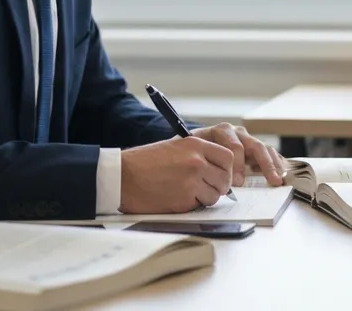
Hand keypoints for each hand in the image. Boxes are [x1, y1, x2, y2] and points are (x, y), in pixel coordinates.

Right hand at [119, 136, 234, 213]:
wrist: (122, 176)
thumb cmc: (144, 162)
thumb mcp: (175, 148)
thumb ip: (198, 155)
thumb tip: (218, 169)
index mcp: (195, 145)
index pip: (228, 157)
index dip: (226, 169)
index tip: (219, 174)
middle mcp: (197, 161)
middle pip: (225, 178)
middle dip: (219, 186)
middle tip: (207, 188)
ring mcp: (191, 181)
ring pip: (215, 195)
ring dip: (206, 197)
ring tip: (189, 193)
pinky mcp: (184, 199)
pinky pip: (200, 205)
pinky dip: (192, 205)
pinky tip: (178, 198)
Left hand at [190, 122, 285, 186]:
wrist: (194, 146)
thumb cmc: (193, 152)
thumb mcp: (193, 152)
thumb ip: (202, 161)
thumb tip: (211, 178)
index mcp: (221, 131)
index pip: (234, 146)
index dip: (237, 164)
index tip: (238, 183)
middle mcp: (237, 133)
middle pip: (254, 145)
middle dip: (263, 164)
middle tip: (270, 180)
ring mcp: (248, 139)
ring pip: (264, 148)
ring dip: (273, 164)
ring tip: (278, 179)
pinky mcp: (255, 148)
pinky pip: (269, 152)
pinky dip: (277, 162)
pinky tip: (282, 173)